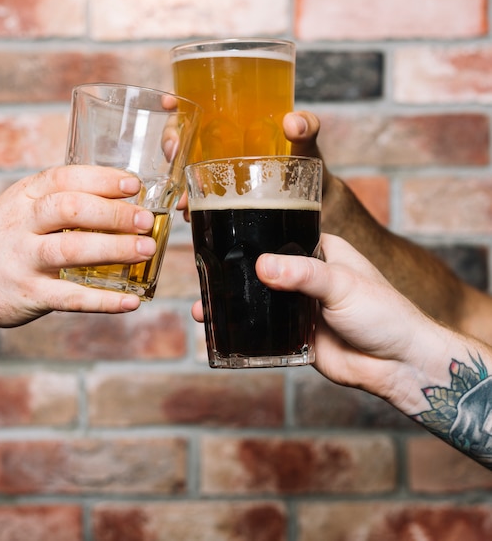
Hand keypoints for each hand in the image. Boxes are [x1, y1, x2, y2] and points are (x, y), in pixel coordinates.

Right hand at [0, 165, 156, 325]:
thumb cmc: (3, 237)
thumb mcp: (21, 207)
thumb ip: (61, 200)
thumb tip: (124, 199)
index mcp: (24, 197)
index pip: (64, 178)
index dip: (102, 179)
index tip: (133, 184)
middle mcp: (20, 224)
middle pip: (70, 209)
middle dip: (113, 213)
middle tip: (146, 220)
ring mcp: (23, 260)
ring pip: (72, 250)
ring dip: (114, 249)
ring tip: (146, 249)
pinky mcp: (28, 295)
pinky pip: (70, 298)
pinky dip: (104, 301)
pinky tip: (132, 301)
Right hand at [179, 110, 332, 221]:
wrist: (312, 202)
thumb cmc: (305, 164)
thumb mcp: (307, 143)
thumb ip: (307, 128)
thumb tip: (292, 123)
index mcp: (232, 124)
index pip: (196, 106)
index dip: (176, 102)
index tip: (169, 102)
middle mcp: (216, 147)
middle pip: (181, 137)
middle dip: (171, 141)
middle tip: (175, 152)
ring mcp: (213, 173)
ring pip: (182, 170)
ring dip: (175, 181)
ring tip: (183, 195)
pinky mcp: (216, 198)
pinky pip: (194, 198)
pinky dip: (188, 205)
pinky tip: (189, 213)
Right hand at [191, 233, 444, 409]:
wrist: (398, 366)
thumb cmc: (384, 314)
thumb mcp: (342, 285)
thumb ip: (303, 275)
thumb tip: (261, 266)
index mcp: (321, 252)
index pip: (280, 235)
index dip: (252, 235)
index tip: (220, 235)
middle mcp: (306, 277)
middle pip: (263, 270)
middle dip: (234, 273)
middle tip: (204, 273)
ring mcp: (299, 307)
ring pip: (259, 301)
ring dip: (233, 303)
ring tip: (202, 307)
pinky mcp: (295, 335)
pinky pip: (263, 331)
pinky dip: (243, 331)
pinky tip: (219, 331)